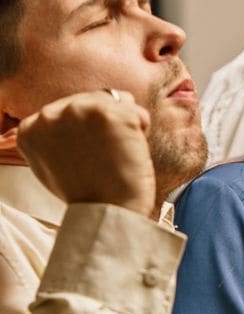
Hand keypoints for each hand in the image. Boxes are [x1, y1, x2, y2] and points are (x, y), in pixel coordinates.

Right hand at [17, 89, 155, 217]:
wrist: (107, 213)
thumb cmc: (88, 196)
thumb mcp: (53, 165)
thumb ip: (56, 138)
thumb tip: (74, 123)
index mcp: (31, 128)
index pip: (68, 110)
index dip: (88, 130)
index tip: (91, 155)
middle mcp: (50, 114)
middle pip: (93, 100)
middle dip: (107, 125)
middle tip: (109, 158)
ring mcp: (79, 111)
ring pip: (118, 102)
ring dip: (126, 125)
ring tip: (119, 155)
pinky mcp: (110, 114)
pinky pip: (138, 112)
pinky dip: (142, 131)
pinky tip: (132, 153)